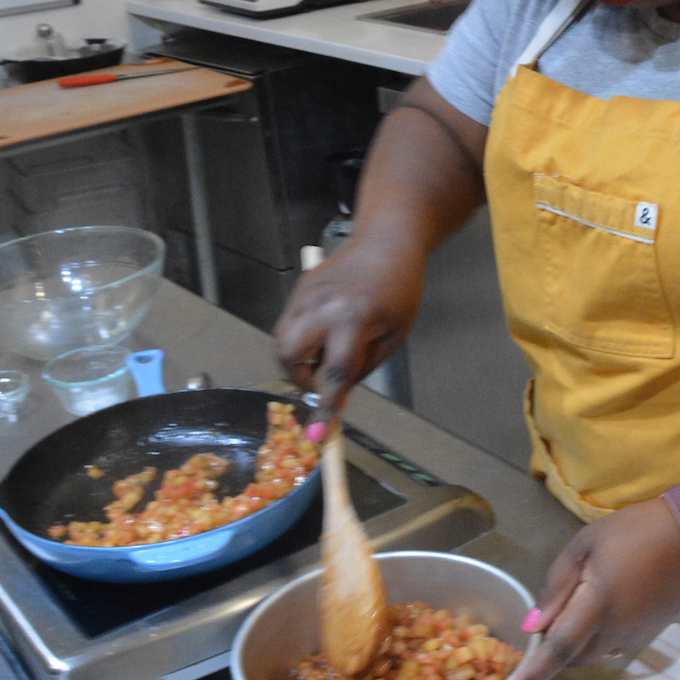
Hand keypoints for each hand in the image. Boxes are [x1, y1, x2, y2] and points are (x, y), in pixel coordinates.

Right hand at [274, 236, 424, 431]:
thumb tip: (339, 400)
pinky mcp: (299, 290)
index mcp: (353, 319)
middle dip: (301, 378)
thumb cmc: (399, 289)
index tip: (317, 435)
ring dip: (296, 360)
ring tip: (324, 355)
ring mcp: (305, 296)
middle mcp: (322, 307)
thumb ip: (363, 368)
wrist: (387, 243)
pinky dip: (298, 340)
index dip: (325, 408)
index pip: (333, 374)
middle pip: (289, 355)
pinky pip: (287, 325)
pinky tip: (323, 334)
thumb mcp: (393, 335)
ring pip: (281, 341)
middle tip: (323, 380)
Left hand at [504, 497, 679, 679]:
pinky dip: (594, 638)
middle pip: (572, 658)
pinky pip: (610, 647)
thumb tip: (533, 625)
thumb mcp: (585, 545)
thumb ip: (557, 584)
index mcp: (597, 604)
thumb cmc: (631, 532)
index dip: (533, 676)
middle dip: (552, 649)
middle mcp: (615, 630)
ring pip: (591, 656)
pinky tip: (599, 608)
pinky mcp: (646, 636)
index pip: (558, 649)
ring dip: (574, 644)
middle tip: (546, 618)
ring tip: (574, 607)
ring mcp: (633, 637)